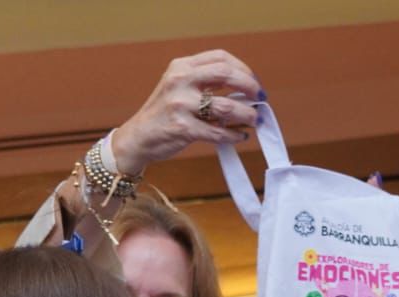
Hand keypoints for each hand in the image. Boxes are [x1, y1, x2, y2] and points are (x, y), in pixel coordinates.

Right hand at [112, 50, 262, 171]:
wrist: (139, 137)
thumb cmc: (164, 114)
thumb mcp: (179, 87)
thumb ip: (205, 83)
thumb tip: (244, 90)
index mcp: (181, 67)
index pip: (220, 58)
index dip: (243, 68)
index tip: (253, 82)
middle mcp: (180, 81)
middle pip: (226, 74)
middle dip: (250, 85)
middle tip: (260, 97)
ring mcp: (180, 104)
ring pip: (226, 106)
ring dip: (246, 114)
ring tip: (253, 119)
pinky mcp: (183, 128)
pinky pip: (217, 131)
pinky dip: (233, 135)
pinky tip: (239, 136)